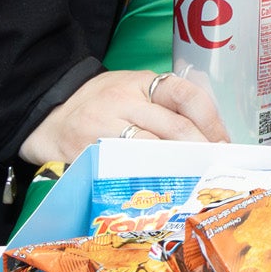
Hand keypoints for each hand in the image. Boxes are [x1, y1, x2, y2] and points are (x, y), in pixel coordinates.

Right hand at [20, 68, 229, 163]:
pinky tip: (159, 188)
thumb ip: (163, 104)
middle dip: (201, 150)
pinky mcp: (87, 154)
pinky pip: (122, 169)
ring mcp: (104, 128)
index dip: (211, 120)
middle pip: (174, 127)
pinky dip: (145, 179)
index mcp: (141, 83)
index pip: (186, 95)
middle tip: (216, 167)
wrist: (47, 112)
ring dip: (179, 167)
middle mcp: (124, 102)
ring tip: (195, 179)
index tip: (224, 141)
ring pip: (152, 150)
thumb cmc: (99, 102)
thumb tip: (208, 133)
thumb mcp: (131, 89)